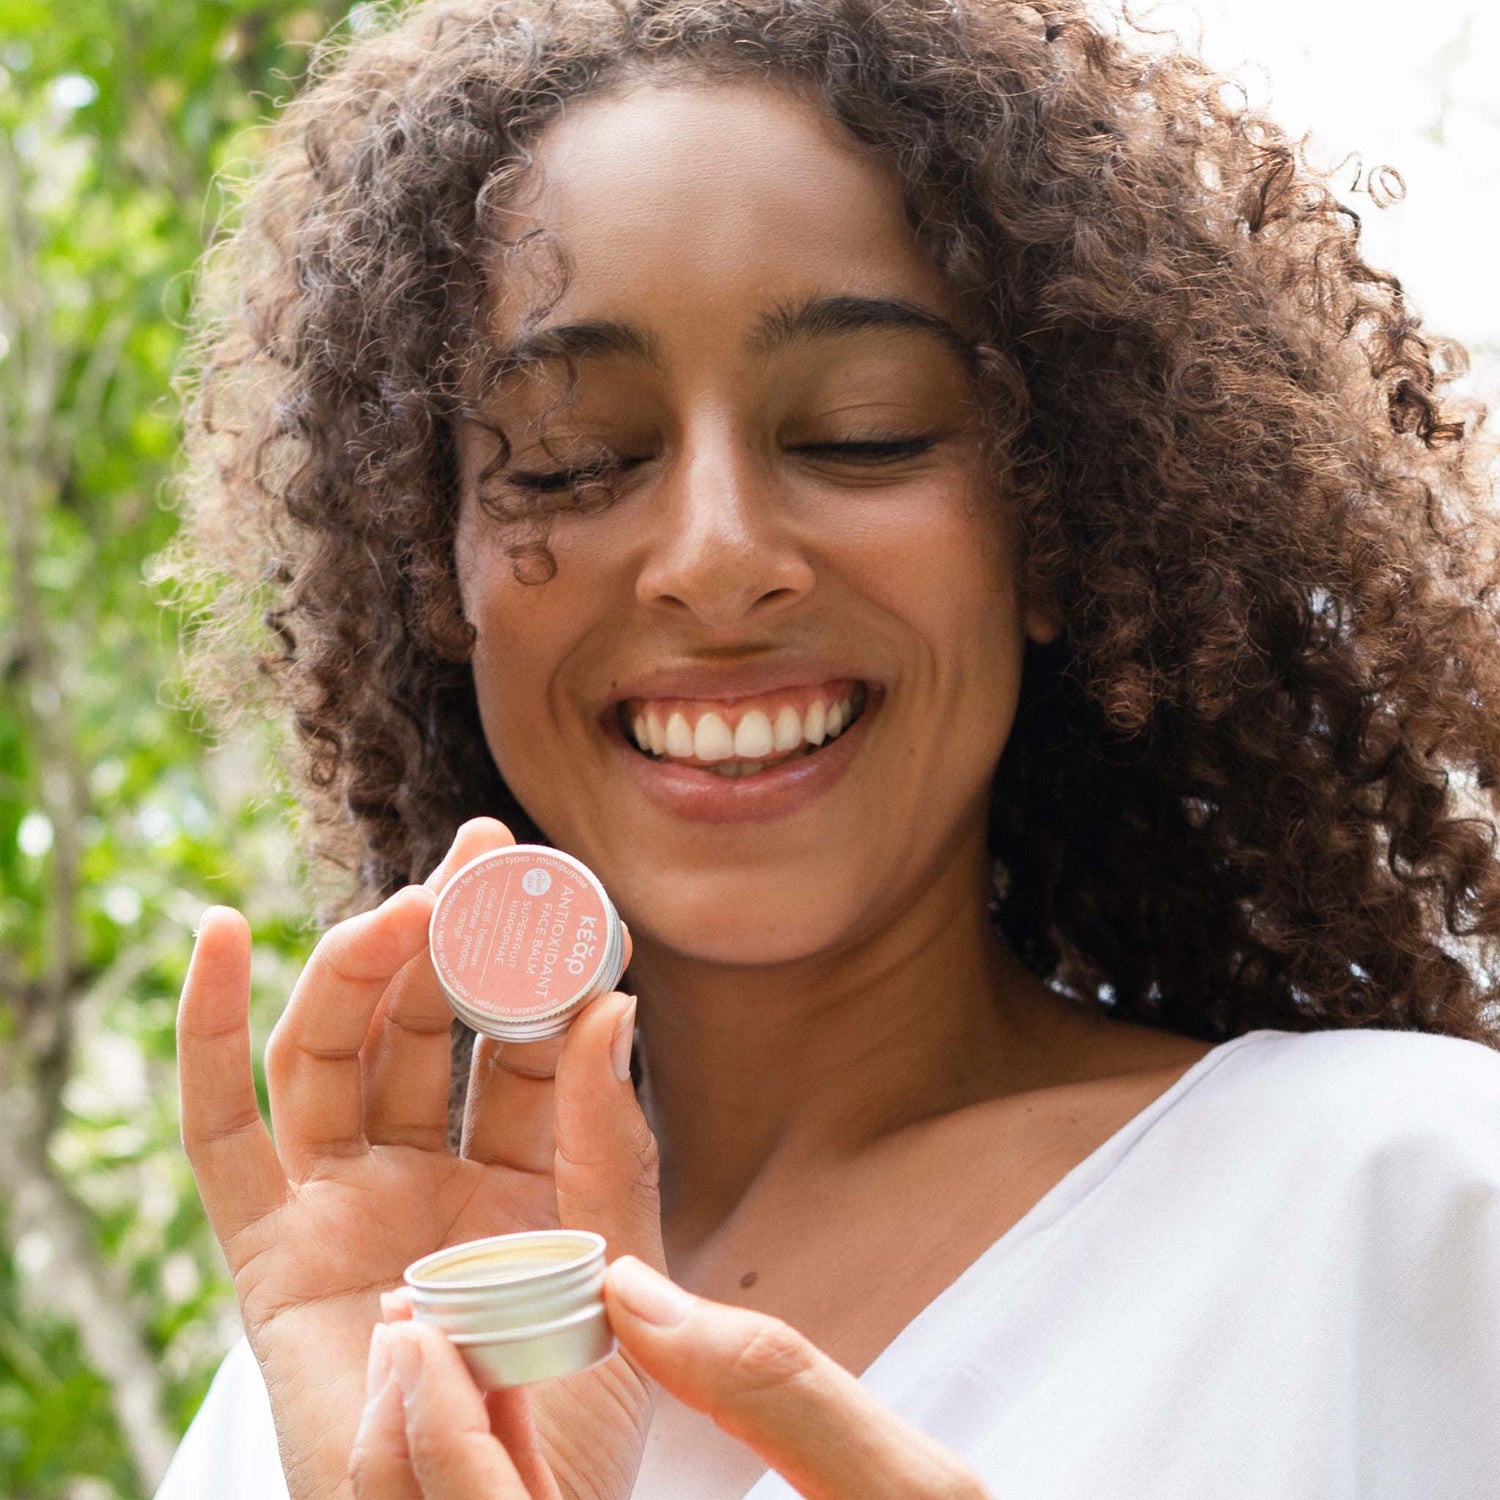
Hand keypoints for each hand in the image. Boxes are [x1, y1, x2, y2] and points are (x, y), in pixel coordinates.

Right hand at [177, 819, 662, 1499]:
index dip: (542, 968)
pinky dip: (205, 1036)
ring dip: (360, 965)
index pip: (519, 1042)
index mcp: (515, 1175)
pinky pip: (221, 1133)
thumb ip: (610, 1146)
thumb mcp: (618, 1271)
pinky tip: (219, 935)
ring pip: (332, 1052)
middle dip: (452, 933)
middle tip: (488, 855)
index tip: (571, 896)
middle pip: (420, 1024)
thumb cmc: (571, 1426)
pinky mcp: (267, 1251)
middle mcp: (421, 1173)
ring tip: (409, 906)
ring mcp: (340, 1203)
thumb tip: (615, 1008)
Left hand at [350, 1258, 992, 1498]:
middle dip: (412, 1431)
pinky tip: (512, 1385)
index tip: (419, 1330)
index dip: (437, 1435)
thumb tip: (637, 1292)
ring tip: (440, 1339)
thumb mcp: (902, 1494)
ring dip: (442, 1444)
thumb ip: (775, 1388)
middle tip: (410, 1320)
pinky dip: (495, 1466)